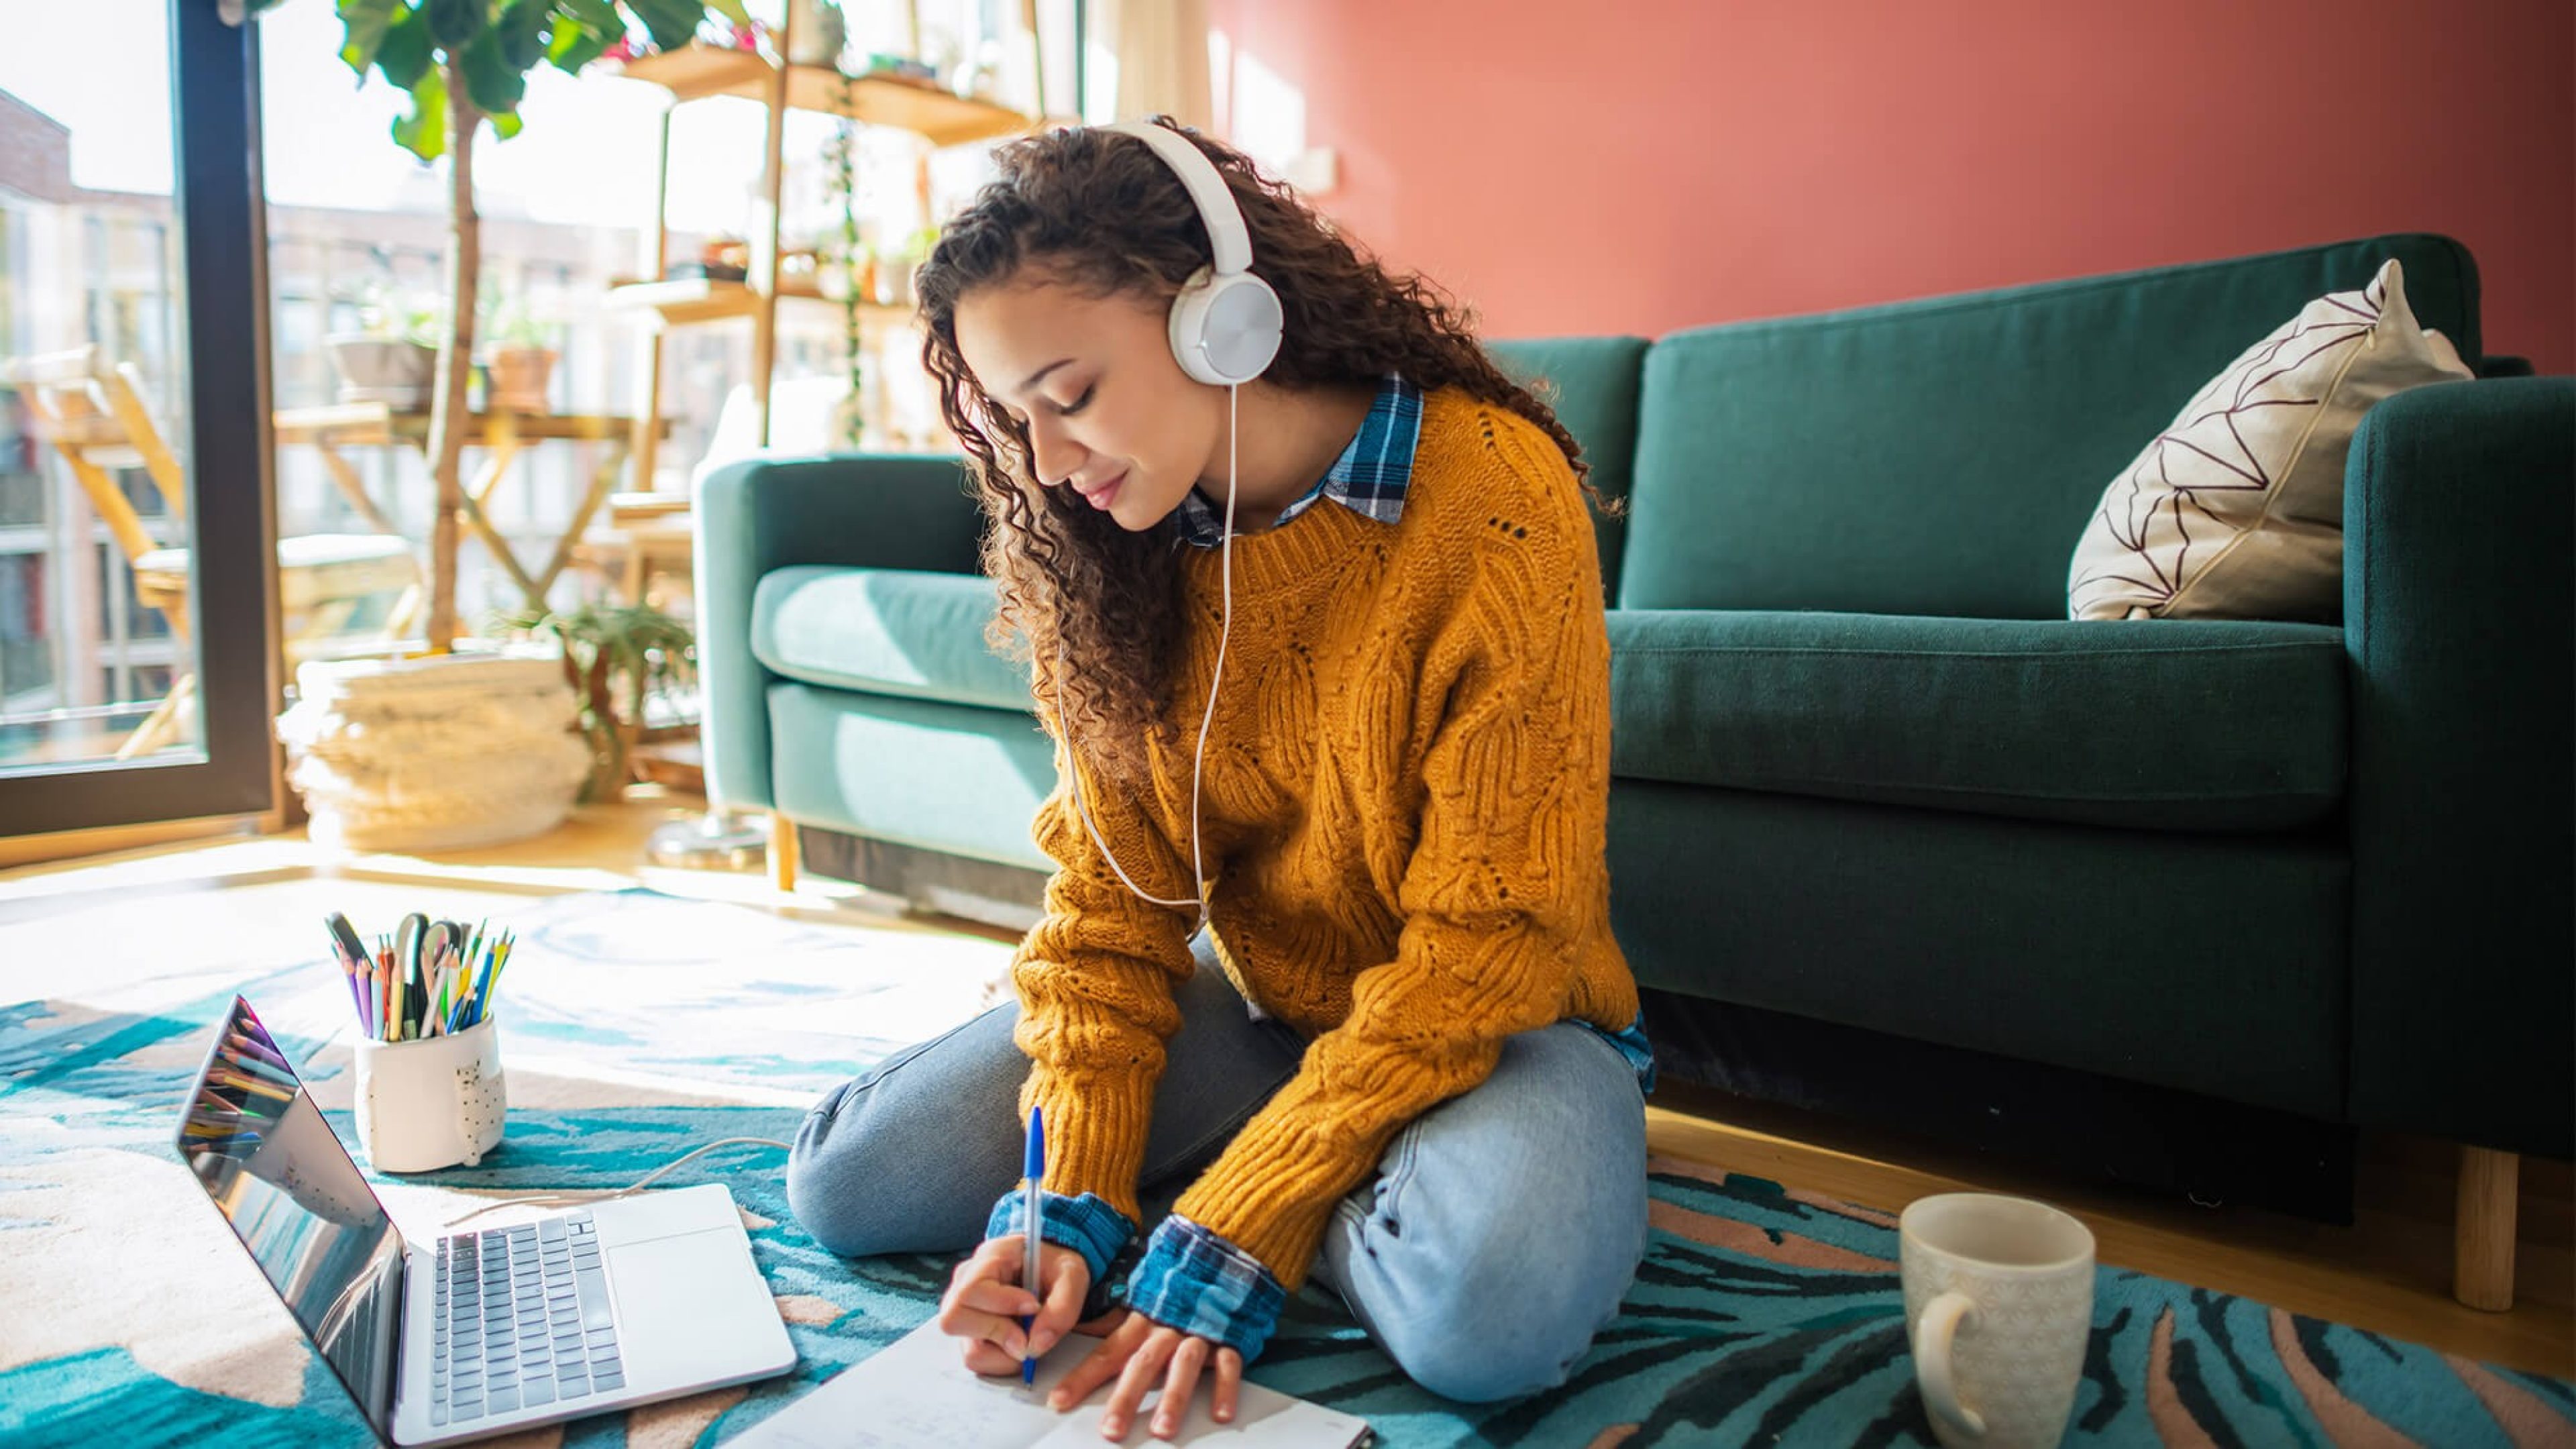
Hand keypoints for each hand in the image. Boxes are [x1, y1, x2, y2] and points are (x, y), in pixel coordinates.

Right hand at [936, 1234, 1088, 1376]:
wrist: (1054, 1273)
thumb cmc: (1057, 1268)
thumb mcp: (1072, 1276)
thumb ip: (1062, 1306)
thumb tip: (1036, 1344)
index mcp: (988, 1258)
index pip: (973, 1289)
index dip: (1002, 1305)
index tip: (1033, 1308)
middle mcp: (965, 1284)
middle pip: (955, 1319)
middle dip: (998, 1334)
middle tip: (1028, 1336)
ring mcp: (963, 1311)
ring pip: (968, 1349)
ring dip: (1004, 1353)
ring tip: (1028, 1339)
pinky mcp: (971, 1333)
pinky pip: (977, 1360)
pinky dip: (1002, 1361)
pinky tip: (1019, 1342)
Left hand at [1048, 1309, 1242, 1440]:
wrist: (1219, 1262)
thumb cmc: (1172, 1292)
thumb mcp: (1137, 1304)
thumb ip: (1108, 1322)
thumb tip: (1069, 1331)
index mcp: (1140, 1322)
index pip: (1107, 1353)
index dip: (1082, 1377)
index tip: (1059, 1401)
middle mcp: (1166, 1329)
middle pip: (1143, 1364)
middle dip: (1127, 1397)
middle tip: (1112, 1430)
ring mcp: (1198, 1332)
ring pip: (1184, 1364)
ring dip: (1173, 1397)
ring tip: (1162, 1430)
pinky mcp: (1228, 1336)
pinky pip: (1230, 1362)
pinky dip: (1226, 1387)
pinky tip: (1221, 1414)